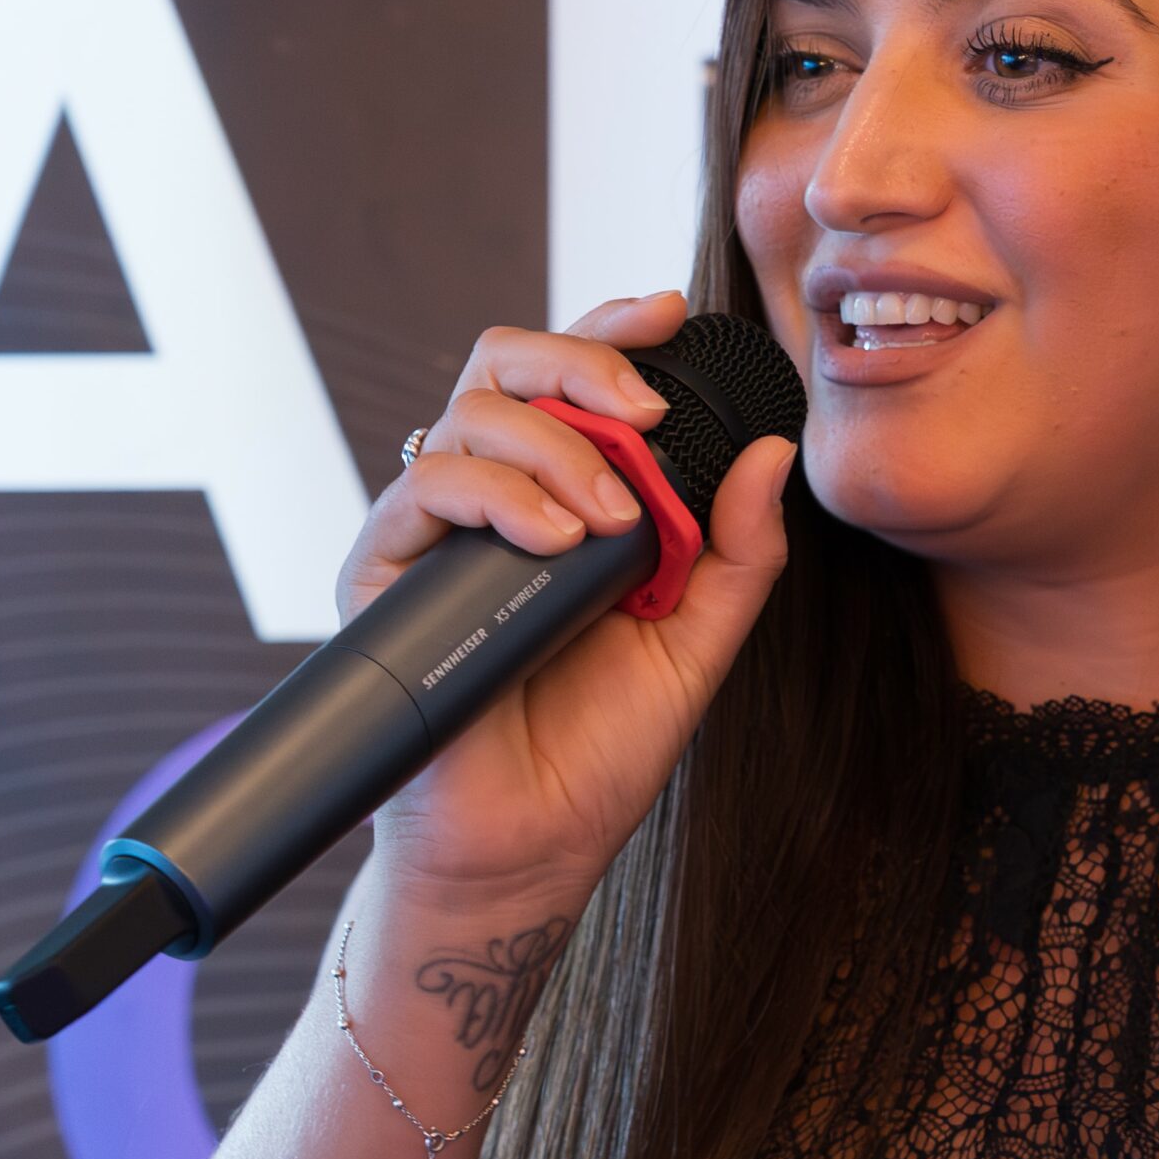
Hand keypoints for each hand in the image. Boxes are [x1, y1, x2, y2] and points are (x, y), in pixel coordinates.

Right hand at [335, 290, 796, 906]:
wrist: (533, 846)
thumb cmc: (602, 745)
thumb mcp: (698, 639)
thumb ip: (739, 550)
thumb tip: (772, 453)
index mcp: (563, 496)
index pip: (570, 378)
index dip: (608, 326)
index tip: (668, 312)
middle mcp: (493, 499)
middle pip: (504, 364)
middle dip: (579, 359)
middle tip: (644, 412)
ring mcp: (436, 533)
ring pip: (469, 415)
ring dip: (554, 447)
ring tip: (611, 520)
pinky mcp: (386, 576)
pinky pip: (423, 487)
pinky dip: (500, 495)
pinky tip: (558, 541)